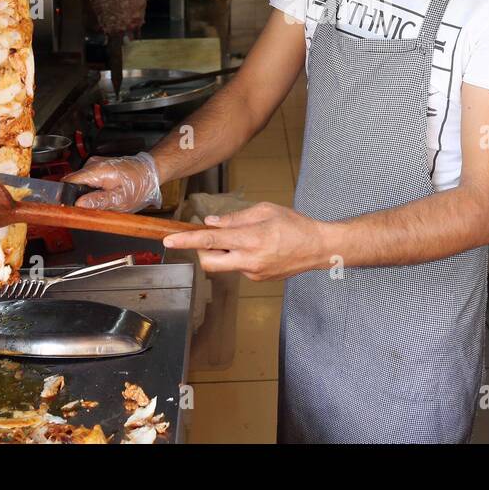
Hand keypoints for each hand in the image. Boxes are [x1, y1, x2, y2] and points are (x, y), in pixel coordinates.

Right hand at [62, 152, 161, 210]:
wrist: (151, 171)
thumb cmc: (140, 184)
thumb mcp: (121, 199)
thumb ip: (98, 201)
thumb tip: (78, 204)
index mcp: (96, 171)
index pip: (68, 182)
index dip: (65, 197)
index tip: (68, 209)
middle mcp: (92, 164)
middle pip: (72, 183)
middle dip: (77, 198)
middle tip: (91, 210)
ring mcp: (95, 164)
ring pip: (80, 183)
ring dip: (86, 195)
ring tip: (102, 202)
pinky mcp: (98, 167)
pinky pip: (88, 180)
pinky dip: (92, 190)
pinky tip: (104, 195)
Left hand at [162, 203, 331, 281]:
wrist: (318, 248)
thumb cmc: (295, 224)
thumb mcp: (265, 210)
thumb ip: (235, 218)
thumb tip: (211, 223)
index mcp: (252, 239)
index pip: (211, 240)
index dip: (187, 240)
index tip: (169, 239)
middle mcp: (250, 260)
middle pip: (209, 262)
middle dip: (201, 250)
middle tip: (209, 237)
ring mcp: (253, 273)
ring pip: (223, 265)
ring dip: (222, 252)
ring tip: (243, 238)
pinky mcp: (257, 279)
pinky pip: (237, 267)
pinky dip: (238, 256)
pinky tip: (257, 248)